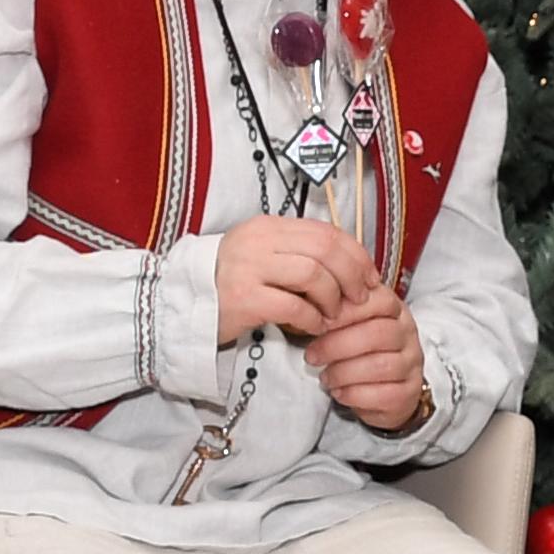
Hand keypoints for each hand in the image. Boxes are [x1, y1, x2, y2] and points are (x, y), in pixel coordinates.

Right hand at [216, 214, 378, 342]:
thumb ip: (299, 254)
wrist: (185, 307)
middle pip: (325, 249)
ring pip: (312, 274)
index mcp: (268, 226)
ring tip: (333, 315)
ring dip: (332, 298)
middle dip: (351, 275)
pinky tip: (314, 327)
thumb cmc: (232, 285)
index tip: (369, 277)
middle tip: (359, 298)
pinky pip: (293, 305)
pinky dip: (312, 318)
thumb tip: (349, 264)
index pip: (325, 231)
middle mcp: (258, 241)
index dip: (356, 254)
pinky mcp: (243, 298)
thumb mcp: (265, 257)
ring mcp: (248, 268)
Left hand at [303, 279, 430, 429]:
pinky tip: (339, 392)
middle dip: (337, 345)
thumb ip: (338, 311)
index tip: (319, 321)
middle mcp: (408, 334)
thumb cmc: (363, 350)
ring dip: (344, 372)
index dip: (346, 311)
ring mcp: (411, 364)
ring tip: (325, 377)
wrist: (387, 388)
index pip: (378, 301)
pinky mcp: (408, 393)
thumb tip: (310, 305)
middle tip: (312, 355)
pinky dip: (354, 394)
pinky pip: (382, 394)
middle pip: (377, 334)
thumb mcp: (352, 323)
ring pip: (380, 366)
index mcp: (394, 309)